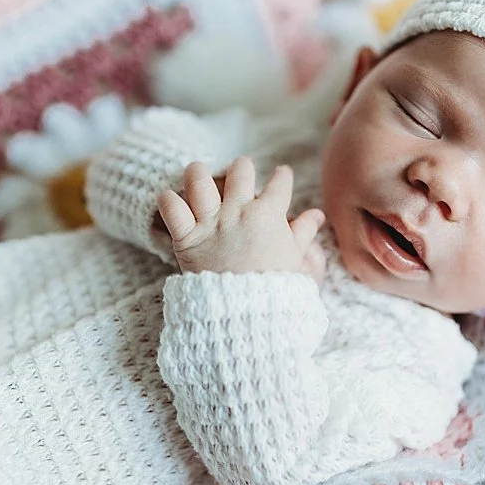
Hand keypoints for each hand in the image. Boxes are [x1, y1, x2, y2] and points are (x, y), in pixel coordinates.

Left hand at [157, 157, 324, 275]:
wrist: (248, 317)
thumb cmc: (278, 290)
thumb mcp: (297, 261)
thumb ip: (304, 233)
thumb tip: (316, 214)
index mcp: (270, 215)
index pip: (280, 182)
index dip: (282, 177)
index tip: (281, 176)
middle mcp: (239, 211)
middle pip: (240, 169)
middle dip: (242, 168)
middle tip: (240, 175)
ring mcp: (211, 222)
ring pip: (198, 178)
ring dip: (198, 174)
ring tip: (200, 177)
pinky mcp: (187, 237)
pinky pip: (170, 207)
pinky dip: (168, 201)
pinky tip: (174, 202)